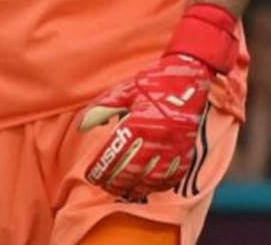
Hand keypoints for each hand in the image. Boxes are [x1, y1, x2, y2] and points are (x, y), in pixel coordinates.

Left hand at [79, 54, 212, 198]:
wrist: (189, 78)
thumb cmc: (152, 83)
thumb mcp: (123, 91)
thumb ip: (101, 109)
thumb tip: (81, 127)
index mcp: (139, 123)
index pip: (116, 154)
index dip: (102, 168)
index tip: (91, 176)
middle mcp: (157, 139)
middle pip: (133, 171)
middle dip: (116, 183)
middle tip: (104, 187)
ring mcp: (174, 147)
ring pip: (153, 179)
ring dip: (136, 188)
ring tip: (122, 191)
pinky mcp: (188, 151)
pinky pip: (174, 177)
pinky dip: (160, 186)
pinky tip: (148, 187)